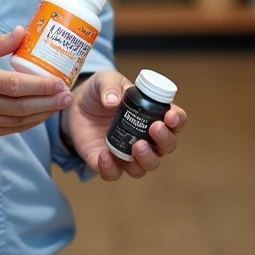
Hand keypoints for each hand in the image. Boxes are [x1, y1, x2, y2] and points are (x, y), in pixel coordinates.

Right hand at [0, 27, 72, 143]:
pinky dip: (28, 123)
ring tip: (59, 104)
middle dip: (49, 102)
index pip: (14, 85)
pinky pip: (9, 130)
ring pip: (18, 121)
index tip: (59, 82)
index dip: (40, 86)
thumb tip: (23, 32)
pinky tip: (40, 114)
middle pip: (20, 106)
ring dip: (42, 114)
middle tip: (67, 96)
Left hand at [61, 70, 186, 180]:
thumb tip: (112, 100)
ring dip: (146, 159)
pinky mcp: (108, 163)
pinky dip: (111, 168)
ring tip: (137, 145)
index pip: (175, 121)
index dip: (177, 120)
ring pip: (147, 166)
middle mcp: (146, 137)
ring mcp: (128, 153)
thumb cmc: (100, 92)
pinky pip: (114, 173)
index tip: (170, 116)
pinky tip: (104, 155)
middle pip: (166, 147)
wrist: (76, 106)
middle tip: (155, 128)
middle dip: (165, 140)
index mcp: (152, 114)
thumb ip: (109, 86)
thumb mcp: (105, 80)